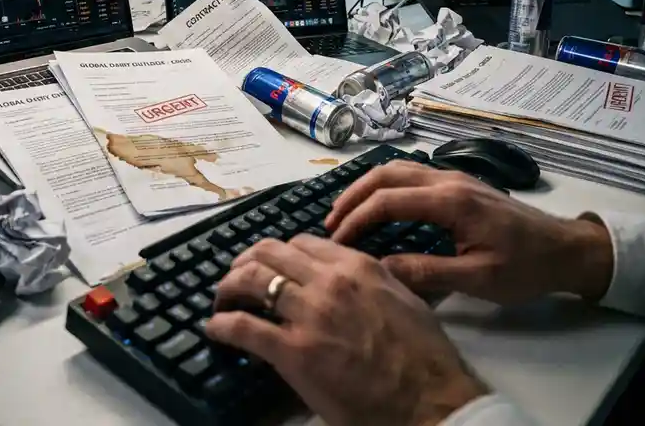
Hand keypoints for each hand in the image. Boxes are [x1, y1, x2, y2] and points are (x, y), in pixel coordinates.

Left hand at [206, 236, 487, 425]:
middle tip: (236, 276)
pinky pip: (243, 327)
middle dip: (245, 261)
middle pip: (269, 252)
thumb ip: (372, 279)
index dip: (279, 253)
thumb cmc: (425, 358)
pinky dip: (221, 325)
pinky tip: (213, 328)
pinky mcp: (293, 351)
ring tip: (221, 298)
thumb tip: (351, 277)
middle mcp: (328, 281)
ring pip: (250, 280)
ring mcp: (309, 314)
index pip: (301, 242)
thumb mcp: (404, 298)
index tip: (271, 265)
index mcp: (356, 266)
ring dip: (227, 287)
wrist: (431, 401)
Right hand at [325, 160, 613, 303]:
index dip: (356, 220)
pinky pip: (410, 175)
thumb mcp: (478, 279)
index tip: (336, 242)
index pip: (387, 201)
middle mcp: (447, 180)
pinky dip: (384, 187)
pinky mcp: (458, 184)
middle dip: (352, 196)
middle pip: (385, 174)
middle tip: (330, 223)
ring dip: (366, 188)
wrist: (567, 250)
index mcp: (450, 202)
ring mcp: (453, 177)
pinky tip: (378, 206)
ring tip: (346, 213)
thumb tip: (379, 268)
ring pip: (396, 169)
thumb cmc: (526, 267)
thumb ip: (426, 272)